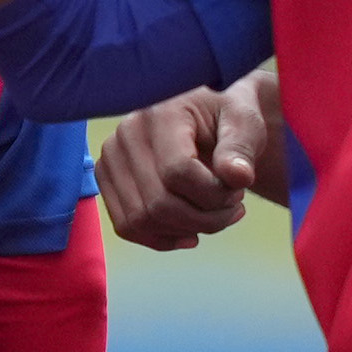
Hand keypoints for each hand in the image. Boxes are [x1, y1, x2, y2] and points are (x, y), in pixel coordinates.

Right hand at [97, 79, 264, 251]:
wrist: (204, 117)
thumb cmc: (225, 118)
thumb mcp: (244, 123)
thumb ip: (241, 148)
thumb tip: (238, 176)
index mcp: (158, 113)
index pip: (178, 172)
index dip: (214, 194)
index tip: (238, 190)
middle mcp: (125, 135)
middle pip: (158, 203)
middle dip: (204, 218)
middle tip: (231, 208)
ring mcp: (110, 159)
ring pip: (141, 221)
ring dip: (185, 229)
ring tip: (213, 215)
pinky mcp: (106, 180)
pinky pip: (127, 227)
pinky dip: (162, 238)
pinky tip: (190, 232)